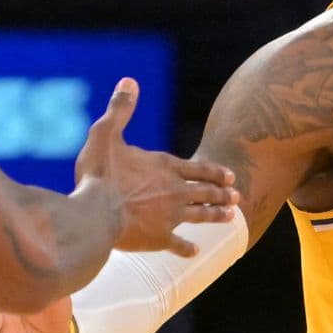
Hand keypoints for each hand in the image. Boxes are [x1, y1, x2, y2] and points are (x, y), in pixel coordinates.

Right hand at [74, 78, 237, 255]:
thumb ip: (121, 109)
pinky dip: (187, 248)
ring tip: (230, 217)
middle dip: (222, 193)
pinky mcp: (159, 239)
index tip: (230, 176)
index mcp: (165, 166)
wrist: (96, 215)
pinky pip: (178, 245)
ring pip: (200, 216)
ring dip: (216, 216)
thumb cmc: (99, 174)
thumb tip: (130, 81)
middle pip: (205, 192)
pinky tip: (194, 252)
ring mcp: (170, 217)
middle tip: (237, 196)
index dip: (214, 172)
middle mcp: (175, 191)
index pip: (198, 168)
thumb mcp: (106, 133)